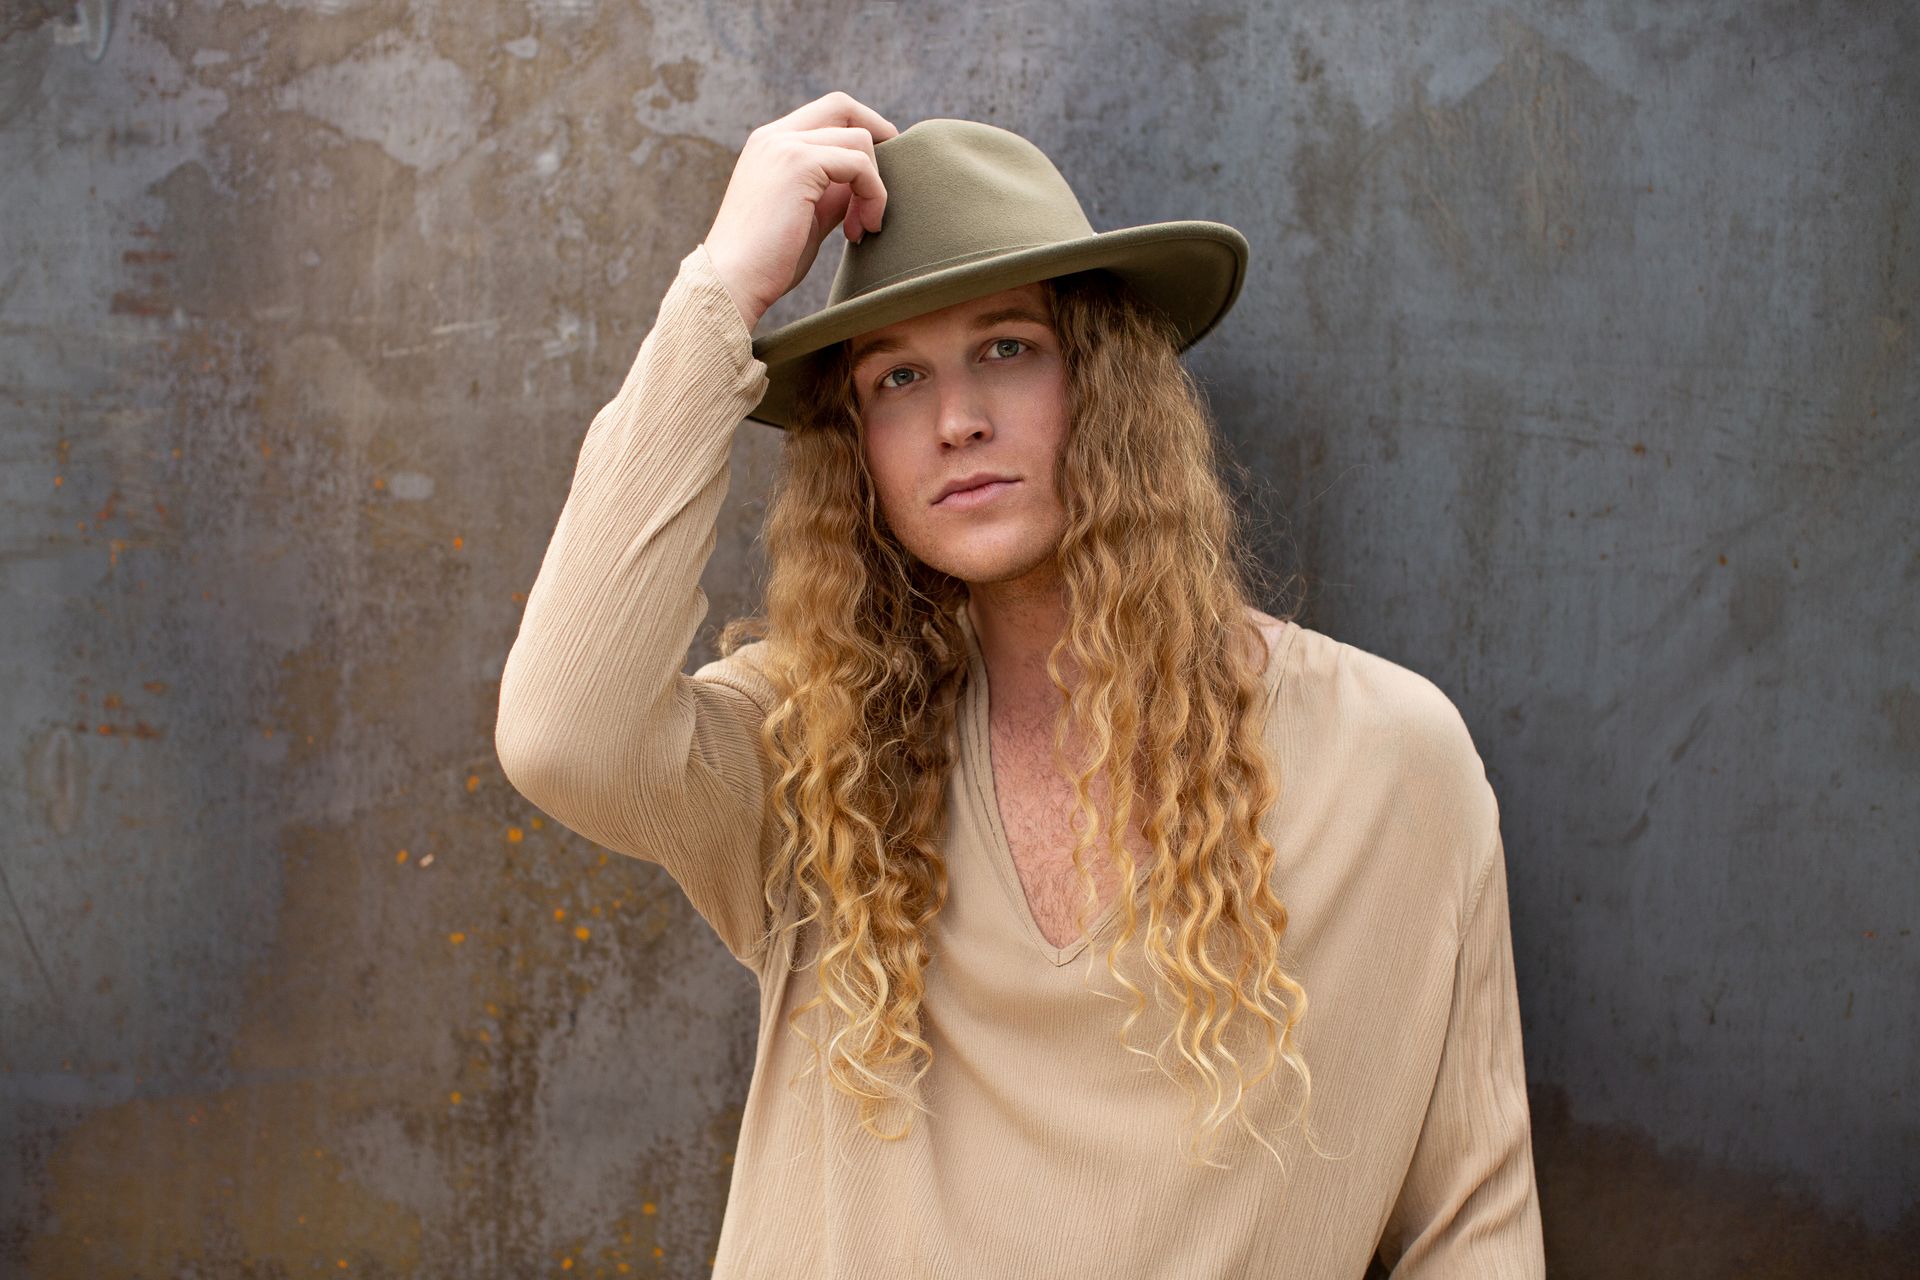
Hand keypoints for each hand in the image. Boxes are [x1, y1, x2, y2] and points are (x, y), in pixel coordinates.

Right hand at [703, 91, 897, 333]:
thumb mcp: (807, 215)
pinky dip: (873, 196)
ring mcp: (784, 145)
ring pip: (858, 139)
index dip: (860, 134)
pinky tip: (860, 231)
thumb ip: (832, 191)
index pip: (826, 113)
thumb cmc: (769, 261)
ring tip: (863, 227)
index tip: (873, 178)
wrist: (734, 282)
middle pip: (842, 106)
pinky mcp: (798, 163)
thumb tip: (866, 181)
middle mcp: (774, 136)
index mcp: (770, 144)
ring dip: (874, 185)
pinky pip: (860, 164)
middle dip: (878, 135)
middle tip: (885, 183)